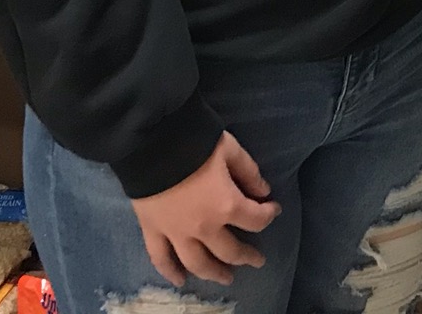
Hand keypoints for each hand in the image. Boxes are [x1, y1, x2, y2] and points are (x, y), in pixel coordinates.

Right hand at [131, 132, 279, 286]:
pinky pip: (161, 258)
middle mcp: (204, 227)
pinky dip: (170, 272)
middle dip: (247, 256)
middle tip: (256, 260)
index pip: (256, 219)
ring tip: (226, 277)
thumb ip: (248, 171)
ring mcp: (176, 233)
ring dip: (215, 273)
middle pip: (230, 251)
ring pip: (198, 263)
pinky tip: (180, 280)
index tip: (273, 209)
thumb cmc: (194, 142)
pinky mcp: (153, 231)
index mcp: (226, 205)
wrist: (149, 141)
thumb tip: (263, 191)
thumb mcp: (229, 149)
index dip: (268, 214)